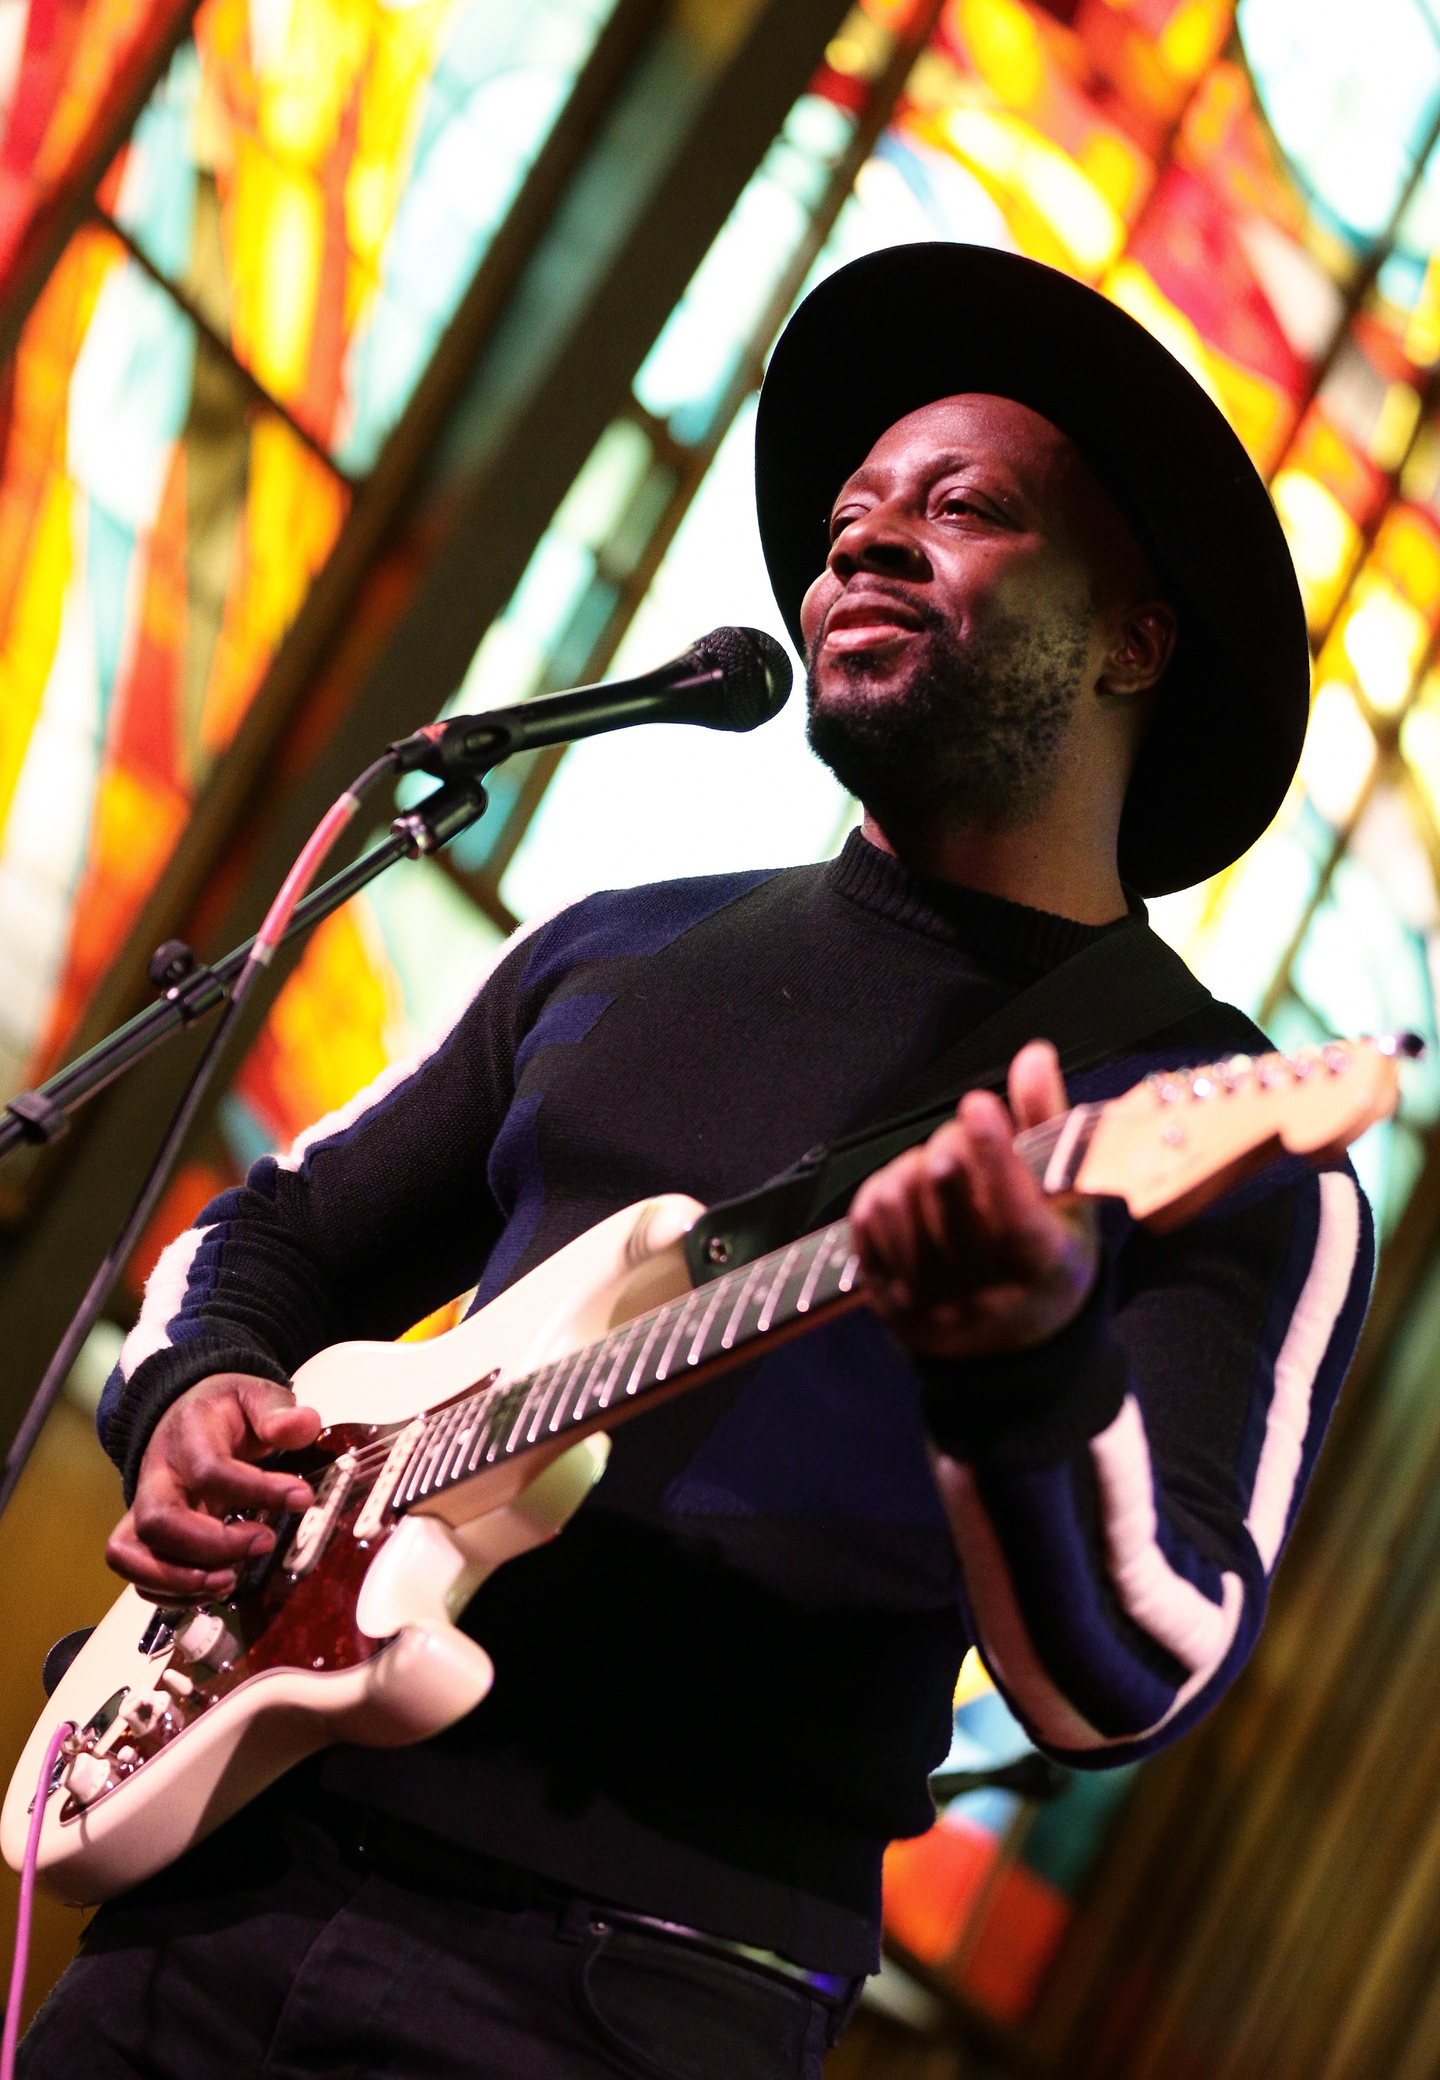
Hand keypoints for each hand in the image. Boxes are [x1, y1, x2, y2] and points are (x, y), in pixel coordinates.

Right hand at [106, 1375, 320, 1601]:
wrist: (185, 1411)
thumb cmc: (225, 1409)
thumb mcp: (255, 1395)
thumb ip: (277, 1410)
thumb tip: (303, 1425)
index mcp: (188, 1435)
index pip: (210, 1469)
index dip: (257, 1489)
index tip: (302, 1497)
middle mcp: (157, 1475)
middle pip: (158, 1520)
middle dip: (211, 1545)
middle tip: (264, 1543)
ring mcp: (143, 1506)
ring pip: (133, 1552)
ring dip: (180, 1579)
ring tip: (231, 1581)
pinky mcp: (141, 1532)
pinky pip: (134, 1570)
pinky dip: (168, 1592)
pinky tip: (212, 1589)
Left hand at [849, 1040, 1098, 1359]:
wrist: (1009, 1353)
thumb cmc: (1047, 1258)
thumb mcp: (1066, 1201)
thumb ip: (1047, 1123)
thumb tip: (1032, 1054)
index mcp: (1042, 1269)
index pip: (1013, 1212)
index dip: (992, 1153)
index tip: (977, 1104)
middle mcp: (983, 1293)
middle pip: (945, 1189)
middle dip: (951, 1141)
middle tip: (965, 1136)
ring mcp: (928, 1301)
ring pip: (898, 1199)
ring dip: (913, 1164)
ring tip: (938, 1168)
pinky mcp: (885, 1299)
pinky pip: (866, 1221)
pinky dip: (883, 1189)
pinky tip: (908, 1191)